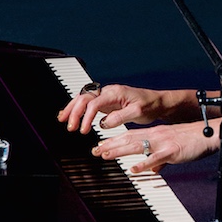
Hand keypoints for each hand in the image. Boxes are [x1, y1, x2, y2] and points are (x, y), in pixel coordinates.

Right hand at [57, 84, 171, 134]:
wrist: (158, 102)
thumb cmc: (150, 105)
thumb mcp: (138, 112)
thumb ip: (121, 117)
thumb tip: (104, 123)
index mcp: (115, 92)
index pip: (94, 103)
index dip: (86, 117)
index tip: (84, 130)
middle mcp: (108, 91)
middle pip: (84, 98)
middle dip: (74, 112)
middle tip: (70, 127)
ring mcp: (106, 96)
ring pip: (84, 99)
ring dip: (73, 109)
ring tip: (63, 120)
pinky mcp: (107, 102)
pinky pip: (88, 103)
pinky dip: (78, 109)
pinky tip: (72, 116)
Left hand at [91, 120, 215, 172]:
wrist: (208, 134)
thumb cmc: (192, 141)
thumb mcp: (172, 148)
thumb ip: (161, 160)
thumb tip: (154, 170)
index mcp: (155, 134)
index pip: (130, 135)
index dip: (114, 140)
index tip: (100, 145)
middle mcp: (155, 136)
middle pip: (128, 139)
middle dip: (110, 145)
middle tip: (94, 150)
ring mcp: (162, 143)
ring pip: (136, 146)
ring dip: (119, 151)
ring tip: (105, 155)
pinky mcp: (171, 151)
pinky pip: (155, 159)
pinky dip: (143, 164)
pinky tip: (133, 169)